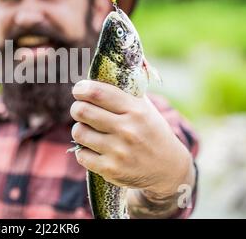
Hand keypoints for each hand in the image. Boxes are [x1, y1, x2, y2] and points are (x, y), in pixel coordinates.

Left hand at [70, 79, 193, 198]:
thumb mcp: (145, 108)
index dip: (82, 89)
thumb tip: (97, 76)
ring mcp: (118, 151)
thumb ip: (124, 92)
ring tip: (88, 130)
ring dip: (80, 129)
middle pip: (82, 111)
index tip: (79, 90)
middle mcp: (127, 129)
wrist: (168, 169)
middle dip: (77, 108)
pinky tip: (93, 149)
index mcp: (136, 110)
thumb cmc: (150, 131)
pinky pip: (81, 154)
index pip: (97, 93)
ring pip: (79, 132)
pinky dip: (84, 151)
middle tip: (80, 110)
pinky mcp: (111, 169)